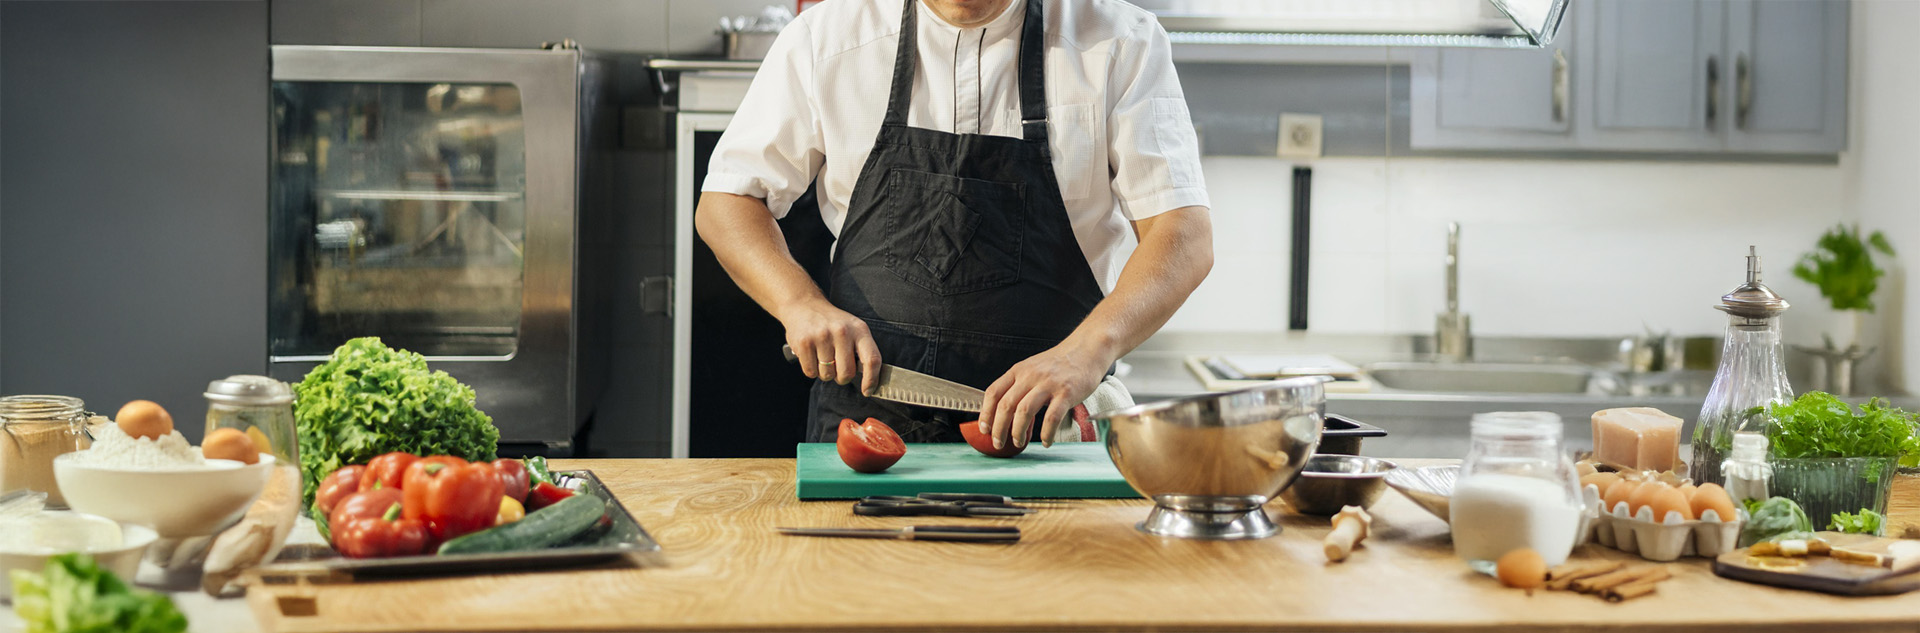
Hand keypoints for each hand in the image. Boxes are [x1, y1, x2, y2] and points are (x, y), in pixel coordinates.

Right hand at [778, 298, 881, 393]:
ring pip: (827, 375)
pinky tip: (811, 355)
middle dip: (841, 377)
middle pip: (846, 373)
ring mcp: (822, 336)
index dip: (871, 379)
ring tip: (822, 355)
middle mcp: (842, 332)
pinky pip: (810, 372)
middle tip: (837, 366)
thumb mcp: (853, 329)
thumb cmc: (832, 322)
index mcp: (859, 329)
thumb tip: (870, 380)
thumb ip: (863, 350)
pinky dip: (811, 369)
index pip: (872, 359)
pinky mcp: (804, 343)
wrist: (804, 305)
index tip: (867, 390)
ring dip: (825, 372)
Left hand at [979, 344, 1107, 449]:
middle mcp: (1030, 375)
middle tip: (998, 443)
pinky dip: (1046, 433)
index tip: (984, 429)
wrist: (1087, 350)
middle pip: (1006, 405)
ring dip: (1018, 432)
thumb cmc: (1059, 364)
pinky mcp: (1067, 393)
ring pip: (1024, 411)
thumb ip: (1019, 387)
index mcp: (1019, 370)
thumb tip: (1005, 415)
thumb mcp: (1032, 369)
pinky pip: (1052, 418)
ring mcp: (1049, 383)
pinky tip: (1046, 441)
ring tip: (1019, 443)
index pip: (993, 392)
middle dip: (998, 429)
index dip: (985, 413)